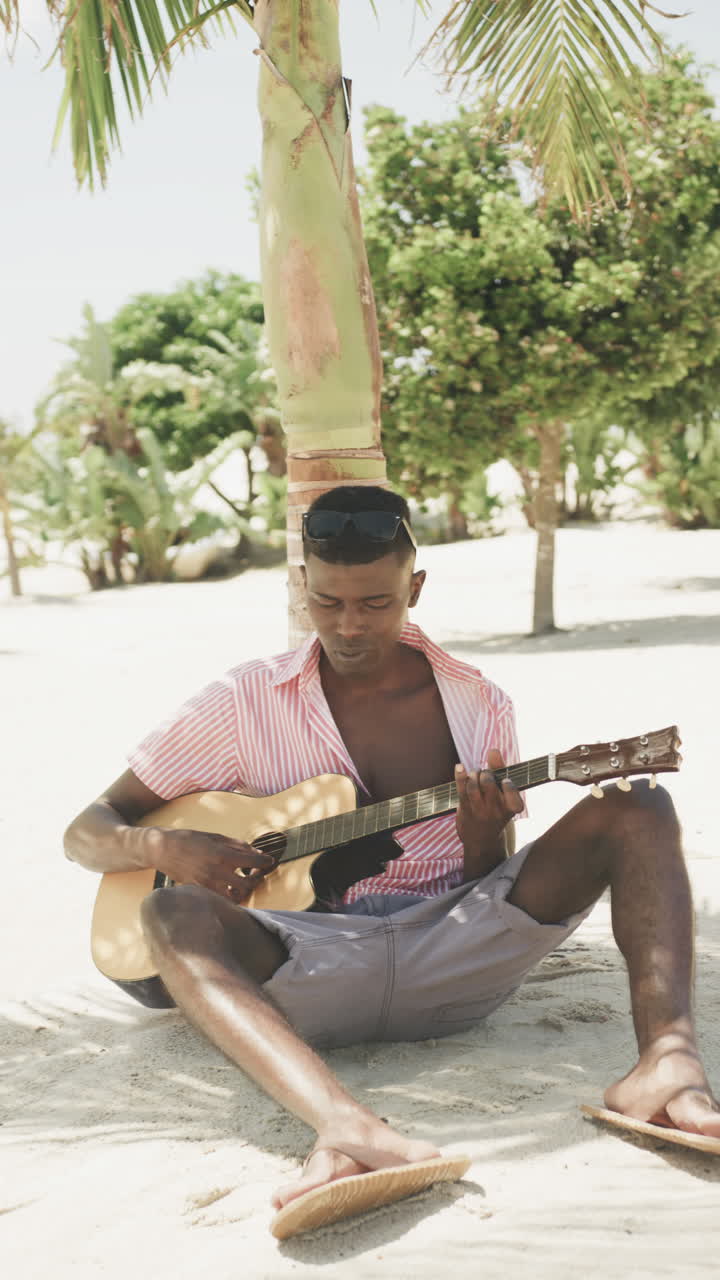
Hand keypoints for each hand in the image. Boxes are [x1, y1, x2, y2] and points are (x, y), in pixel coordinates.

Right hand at [150, 827, 277, 903]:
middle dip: (256, 880)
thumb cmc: (190, 839)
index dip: (265, 862)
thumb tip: (255, 851)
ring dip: (243, 892)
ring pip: (234, 897)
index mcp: (222, 854)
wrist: (164, 850)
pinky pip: (220, 899)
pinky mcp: (200, 891)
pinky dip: (228, 896)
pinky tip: (229, 888)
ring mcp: (207, 884)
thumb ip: (237, 845)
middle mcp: (216, 871)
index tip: (270, 861)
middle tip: (257, 874)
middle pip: (247, 884)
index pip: (252, 861)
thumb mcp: (216, 837)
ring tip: (243, 883)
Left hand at [455, 749, 523, 879]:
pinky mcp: (465, 809)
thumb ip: (500, 769)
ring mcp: (479, 811)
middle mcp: (496, 811)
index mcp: (511, 808)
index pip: (513, 796)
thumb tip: (493, 749)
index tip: (505, 781)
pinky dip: (460, 774)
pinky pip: (461, 788)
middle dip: (486, 773)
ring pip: (473, 784)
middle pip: (488, 783)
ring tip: (475, 775)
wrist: (481, 838)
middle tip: (486, 775)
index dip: (508, 787)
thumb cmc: (495, 808)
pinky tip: (460, 767)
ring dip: (473, 774)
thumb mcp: (504, 793)